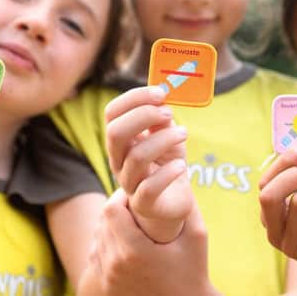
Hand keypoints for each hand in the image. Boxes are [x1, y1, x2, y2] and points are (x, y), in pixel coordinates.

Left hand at [78, 188, 219, 295]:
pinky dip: (107, 244)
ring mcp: (108, 277)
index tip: (137, 194)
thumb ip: (188, 206)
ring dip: (111, 226)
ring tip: (132, 223)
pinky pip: (97, 254)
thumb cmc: (192, 272)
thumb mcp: (197, 237)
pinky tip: (126, 242)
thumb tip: (181, 174)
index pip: (111, 209)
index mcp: (134, 250)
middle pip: (103, 221)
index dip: (122, 196)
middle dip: (118, 209)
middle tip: (136, 206)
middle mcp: (115, 264)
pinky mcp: (106, 286)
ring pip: (98, 237)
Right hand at [105, 86, 193, 242]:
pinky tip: (181, 165)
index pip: (112, 113)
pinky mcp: (145, 203)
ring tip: (183, 134)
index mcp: (120, 140)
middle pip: (116, 133)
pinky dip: (168, 173)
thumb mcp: (166, 136)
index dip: (134, 98)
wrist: (173, 200)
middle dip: (144, 116)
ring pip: (137, 157)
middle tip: (169, 113)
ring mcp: (129, 183)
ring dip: (164, 140)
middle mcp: (119, 160)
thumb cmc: (166, 163)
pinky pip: (150, 187)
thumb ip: (162, 120)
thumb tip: (163, 101)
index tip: (160, 93)